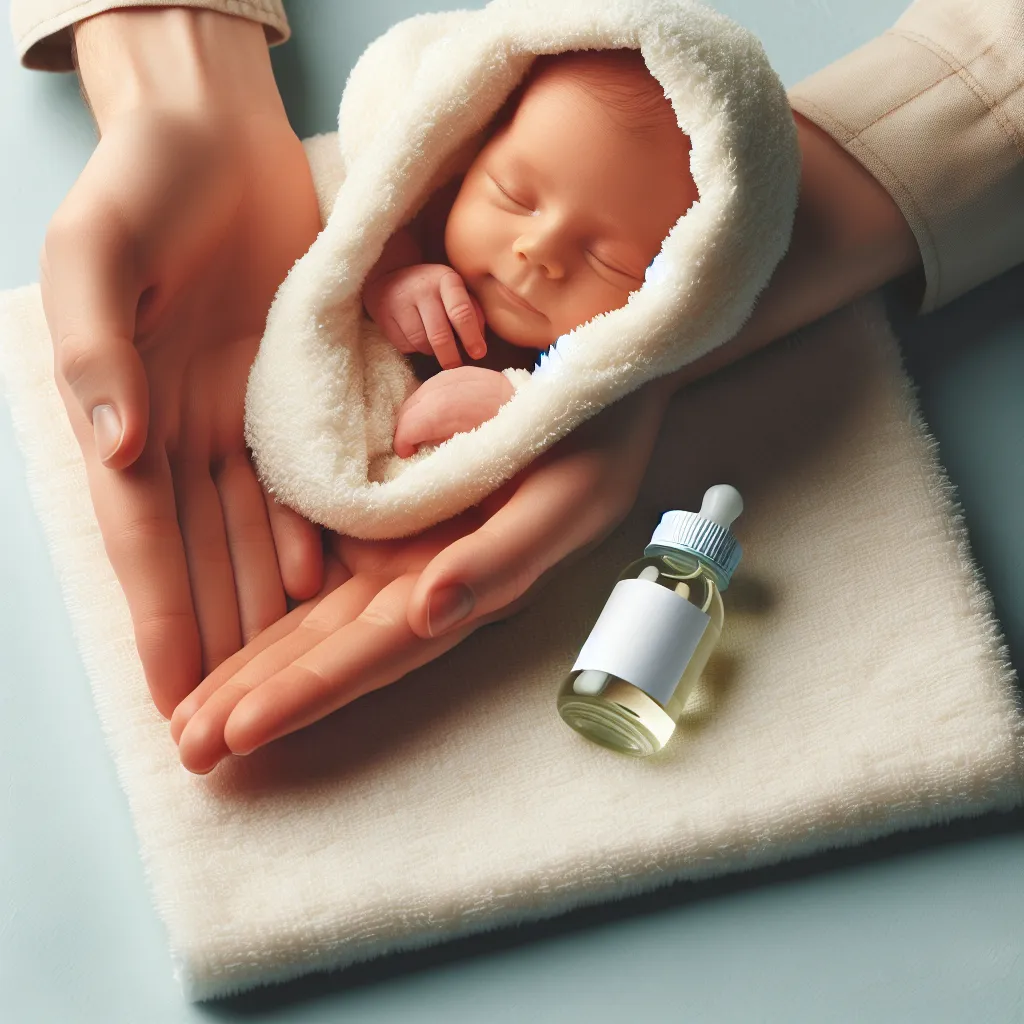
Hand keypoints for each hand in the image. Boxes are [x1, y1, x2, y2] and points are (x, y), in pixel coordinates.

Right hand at [40, 9, 324, 716]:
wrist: (214, 137)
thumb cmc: (141, 181)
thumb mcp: (97, 254)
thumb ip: (97, 354)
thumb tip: (115, 451)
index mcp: (128, 413)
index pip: (145, 539)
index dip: (158, 618)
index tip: (169, 696)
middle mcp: (185, 433)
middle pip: (203, 558)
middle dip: (215, 642)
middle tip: (229, 727)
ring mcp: (244, 419)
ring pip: (256, 535)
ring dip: (267, 611)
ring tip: (285, 681)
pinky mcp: (296, 394)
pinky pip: (307, 482)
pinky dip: (314, 539)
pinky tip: (329, 590)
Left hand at [170, 378, 671, 771]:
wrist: (596, 388)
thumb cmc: (592, 443)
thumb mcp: (564, 499)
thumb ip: (501, 559)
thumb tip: (432, 613)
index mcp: (464, 589)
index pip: (376, 652)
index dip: (310, 692)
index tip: (238, 732)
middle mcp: (423, 583)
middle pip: (330, 652)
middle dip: (260, 702)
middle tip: (186, 752)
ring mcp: (397, 550)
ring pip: (312, 621)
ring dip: (250, 670)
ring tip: (187, 720)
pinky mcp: (379, 515)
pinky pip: (311, 565)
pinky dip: (266, 607)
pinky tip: (224, 639)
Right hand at [363, 263, 486, 368]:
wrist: (391, 277)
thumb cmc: (435, 291)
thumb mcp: (457, 292)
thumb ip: (473, 313)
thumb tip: (479, 344)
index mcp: (447, 280)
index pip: (461, 311)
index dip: (471, 336)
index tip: (478, 354)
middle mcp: (422, 288)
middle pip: (439, 334)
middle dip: (450, 357)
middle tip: (456, 368)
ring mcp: (400, 302)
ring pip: (421, 343)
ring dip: (431, 352)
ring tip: (436, 347)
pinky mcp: (384, 316)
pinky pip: (404, 346)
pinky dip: (414, 349)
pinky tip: (417, 340)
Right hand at [392, 365, 515, 456]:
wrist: (529, 408)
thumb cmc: (503, 438)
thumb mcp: (469, 453)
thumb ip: (438, 448)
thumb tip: (419, 449)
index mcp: (446, 414)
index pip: (409, 425)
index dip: (402, 442)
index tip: (406, 453)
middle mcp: (445, 389)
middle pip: (410, 407)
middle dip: (405, 427)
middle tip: (410, 445)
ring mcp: (454, 376)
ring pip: (419, 393)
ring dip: (415, 412)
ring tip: (421, 430)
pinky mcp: (461, 371)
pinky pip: (434, 385)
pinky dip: (428, 400)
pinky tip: (433, 413)